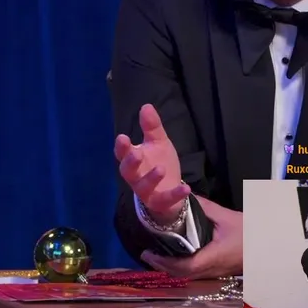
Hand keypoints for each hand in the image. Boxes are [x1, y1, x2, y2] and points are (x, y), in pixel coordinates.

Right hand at [114, 104, 187, 224]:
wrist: (171, 190)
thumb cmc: (160, 162)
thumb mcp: (158, 142)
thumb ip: (152, 127)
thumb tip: (146, 106)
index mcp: (133, 159)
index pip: (122, 153)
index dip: (121, 147)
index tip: (123, 137)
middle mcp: (136, 176)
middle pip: (127, 171)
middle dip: (130, 163)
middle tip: (136, 154)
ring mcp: (146, 191)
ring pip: (143, 187)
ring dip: (151, 178)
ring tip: (161, 169)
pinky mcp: (160, 202)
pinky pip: (166, 199)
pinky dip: (176, 194)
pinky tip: (186, 188)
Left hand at [140, 195, 241, 278]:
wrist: (269, 245)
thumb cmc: (250, 230)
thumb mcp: (226, 216)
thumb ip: (204, 207)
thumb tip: (182, 197)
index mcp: (214, 256)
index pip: (185, 266)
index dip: (165, 262)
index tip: (149, 252)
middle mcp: (213, 269)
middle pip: (182, 274)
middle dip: (162, 266)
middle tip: (147, 253)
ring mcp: (215, 274)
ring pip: (188, 276)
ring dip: (170, 268)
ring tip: (155, 255)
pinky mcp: (217, 272)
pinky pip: (194, 274)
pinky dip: (180, 268)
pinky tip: (173, 257)